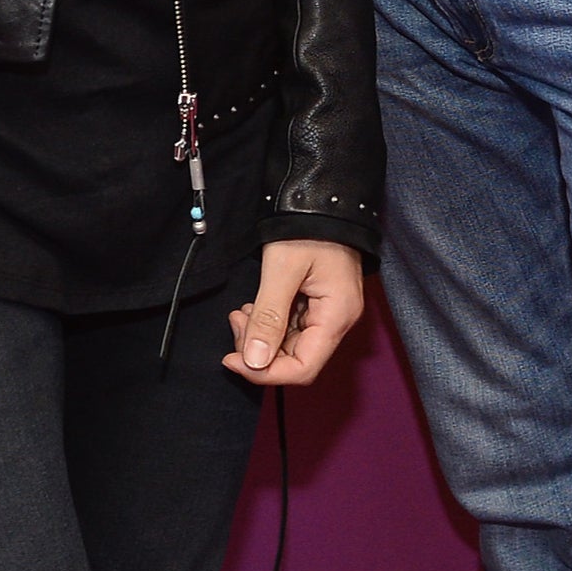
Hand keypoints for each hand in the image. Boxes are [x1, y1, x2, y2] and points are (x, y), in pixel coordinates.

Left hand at [225, 239, 366, 385]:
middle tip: (236, 322)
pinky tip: (254, 307)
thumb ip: (269, 318)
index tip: (233, 360)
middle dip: (259, 349)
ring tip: (241, 312)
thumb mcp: (282, 269)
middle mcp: (337, 320)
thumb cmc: (308, 227)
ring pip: (290, 344)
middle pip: (296, 359)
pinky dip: (269, 322)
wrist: (322, 198)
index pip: (303, 368)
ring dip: (261, 335)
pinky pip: (292, 327)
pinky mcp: (318, 302)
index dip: (266, 372)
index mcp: (337, 316)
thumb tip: (254, 362)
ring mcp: (328, 311)